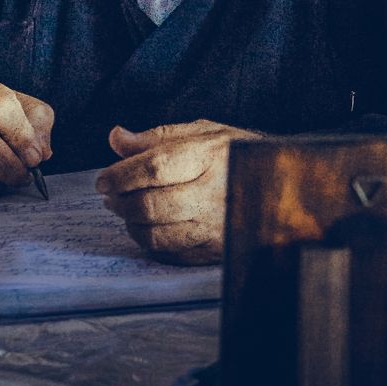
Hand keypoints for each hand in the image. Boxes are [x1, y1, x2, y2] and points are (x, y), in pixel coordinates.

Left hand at [96, 119, 262, 264]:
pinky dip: (150, 240)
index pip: (154, 167)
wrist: (283, 186)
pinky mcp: (215, 249)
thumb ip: (157, 137)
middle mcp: (214, 193)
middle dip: (121, 202)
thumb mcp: (202, 132)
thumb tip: (116, 138)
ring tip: (126, 209)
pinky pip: (170, 252)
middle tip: (110, 196)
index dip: (122, 175)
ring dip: (131, 223)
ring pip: (156, 234)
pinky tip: (148, 226)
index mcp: (209, 156)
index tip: (103, 180)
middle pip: (151, 205)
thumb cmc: (236, 154)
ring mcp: (215, 226)